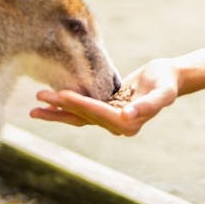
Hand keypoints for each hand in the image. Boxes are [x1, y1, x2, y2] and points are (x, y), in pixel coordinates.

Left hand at [30, 57, 179, 136]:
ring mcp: (111, 119)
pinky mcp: (106, 111)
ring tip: (35, 108)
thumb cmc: (167, 82)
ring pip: (79, 117)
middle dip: (62, 107)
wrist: (169, 78)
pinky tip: (52, 103)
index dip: (80, 104)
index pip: (99, 113)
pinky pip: (83, 112)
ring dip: (58, 112)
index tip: (62, 95)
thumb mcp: (163, 92)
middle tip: (40, 97)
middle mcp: (118, 125)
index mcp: (129, 123)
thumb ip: (148, 105)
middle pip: (84, 116)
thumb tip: (127, 115)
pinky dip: (66, 108)